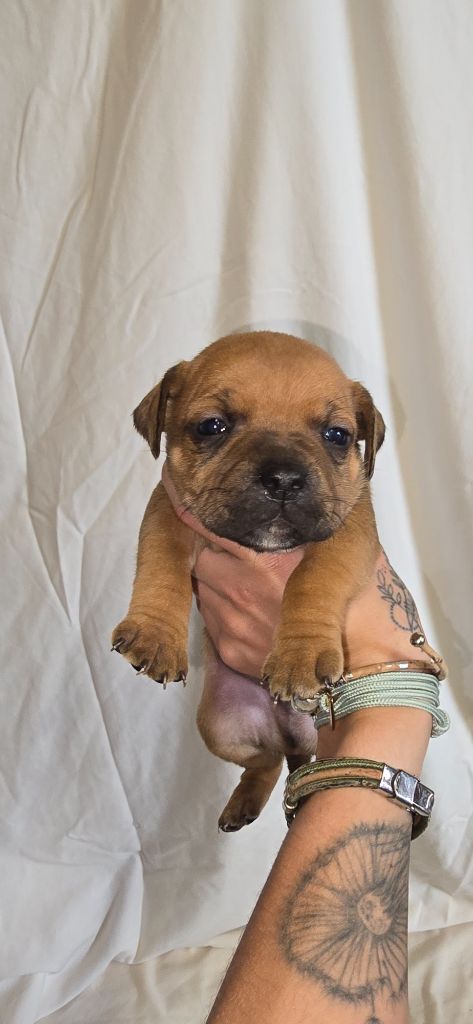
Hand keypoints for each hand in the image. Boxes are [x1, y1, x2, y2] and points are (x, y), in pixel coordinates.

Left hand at [162, 463, 429, 678]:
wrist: (362, 659)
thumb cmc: (357, 594)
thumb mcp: (340, 537)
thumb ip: (305, 510)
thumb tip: (288, 481)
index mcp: (264, 559)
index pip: (205, 523)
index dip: (189, 503)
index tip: (176, 483)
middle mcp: (240, 591)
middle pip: (200, 556)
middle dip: (211, 548)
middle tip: (239, 549)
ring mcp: (231, 624)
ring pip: (202, 588)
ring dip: (216, 579)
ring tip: (250, 580)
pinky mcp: (230, 650)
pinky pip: (212, 619)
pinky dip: (223, 609)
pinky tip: (253, 608)